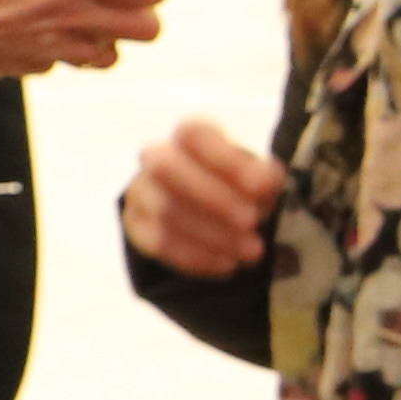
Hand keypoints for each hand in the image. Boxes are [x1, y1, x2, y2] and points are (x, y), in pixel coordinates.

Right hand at [121, 118, 291, 279]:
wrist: (209, 209)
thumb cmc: (239, 185)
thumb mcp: (259, 176)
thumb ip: (263, 177)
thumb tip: (264, 183)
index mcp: (190, 134)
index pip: (195, 135)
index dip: (226, 159)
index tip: (262, 186)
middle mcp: (156, 156)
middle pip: (167, 168)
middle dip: (213, 198)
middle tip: (252, 222)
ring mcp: (140, 189)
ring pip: (164, 209)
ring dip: (212, 234)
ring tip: (252, 252)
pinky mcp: (135, 223)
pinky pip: (157, 242)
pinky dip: (196, 257)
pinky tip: (228, 265)